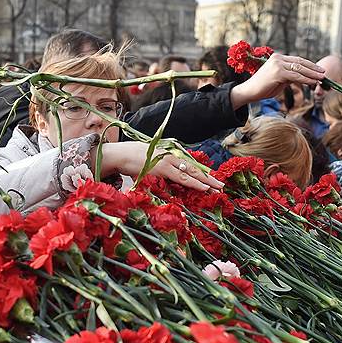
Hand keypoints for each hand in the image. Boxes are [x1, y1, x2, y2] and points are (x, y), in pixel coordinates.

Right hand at [102, 142, 224, 191]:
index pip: (189, 164)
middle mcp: (171, 156)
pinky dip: (193, 183)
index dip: (201, 172)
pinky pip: (181, 178)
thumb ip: (161, 165)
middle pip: (193, 168)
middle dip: (208, 178)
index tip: (211, 179)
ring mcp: (167, 163)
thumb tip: (169, 175)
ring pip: (190, 173)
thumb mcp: (150, 157)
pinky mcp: (162, 170)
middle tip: (221, 185)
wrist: (120, 154)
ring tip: (216, 188)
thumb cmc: (132, 157)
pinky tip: (203, 187)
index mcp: (169, 153)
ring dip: (205, 182)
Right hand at [230, 54, 323, 109]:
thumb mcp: (279, 80)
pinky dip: (306, 79)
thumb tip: (301, 77)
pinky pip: (296, 76)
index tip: (318, 69)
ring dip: (312, 73)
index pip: (297, 60)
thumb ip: (289, 76)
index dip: (309, 65)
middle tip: (323, 72)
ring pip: (300, 69)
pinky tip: (313, 82)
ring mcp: (278, 64)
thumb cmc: (262, 88)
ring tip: (321, 77)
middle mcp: (278, 58)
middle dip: (313, 68)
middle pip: (300, 62)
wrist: (249, 92)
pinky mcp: (278, 72)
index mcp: (278, 58)